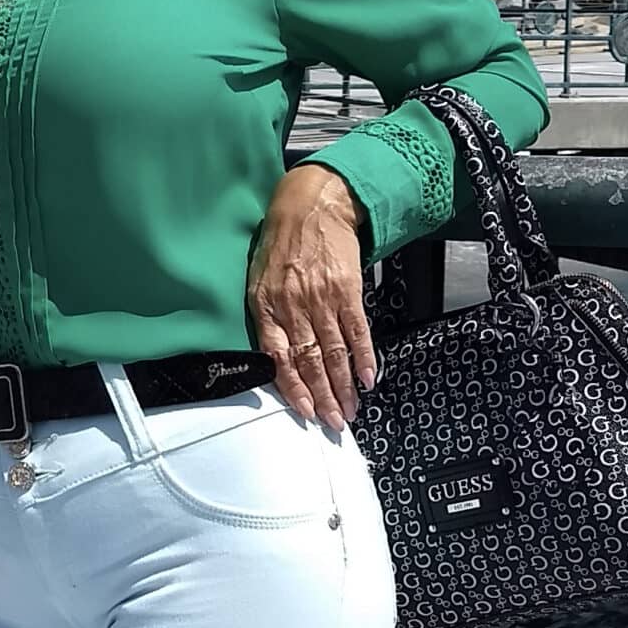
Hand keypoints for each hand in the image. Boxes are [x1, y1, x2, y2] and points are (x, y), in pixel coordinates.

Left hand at [248, 164, 374, 431]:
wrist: (312, 204)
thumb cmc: (282, 242)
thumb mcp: (259, 278)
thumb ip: (267, 318)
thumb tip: (279, 358)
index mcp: (267, 306)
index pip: (279, 358)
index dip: (293, 389)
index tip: (305, 412)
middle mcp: (293, 306)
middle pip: (309, 361)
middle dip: (323, 397)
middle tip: (334, 423)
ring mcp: (321, 298)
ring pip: (333, 352)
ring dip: (344, 386)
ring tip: (351, 410)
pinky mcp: (347, 289)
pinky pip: (357, 329)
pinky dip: (364, 356)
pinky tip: (368, 377)